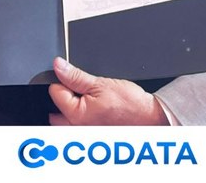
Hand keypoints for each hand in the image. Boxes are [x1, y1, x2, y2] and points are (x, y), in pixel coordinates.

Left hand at [48, 57, 168, 125]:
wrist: (150, 119)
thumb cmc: (131, 104)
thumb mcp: (101, 83)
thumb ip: (76, 76)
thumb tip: (59, 66)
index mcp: (76, 115)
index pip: (55, 92)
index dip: (63, 80)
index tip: (74, 79)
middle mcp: (76, 130)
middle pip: (55, 110)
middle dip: (64, 98)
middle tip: (83, 92)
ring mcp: (82, 137)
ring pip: (64, 122)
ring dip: (70, 112)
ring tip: (90, 105)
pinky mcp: (89, 139)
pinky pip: (75, 130)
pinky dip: (80, 121)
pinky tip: (94, 115)